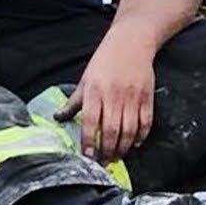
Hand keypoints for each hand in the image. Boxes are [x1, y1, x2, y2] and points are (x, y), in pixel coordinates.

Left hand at [55, 37, 155, 163]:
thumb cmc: (105, 61)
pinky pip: (145, 123)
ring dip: (122, 148)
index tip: (88, 156)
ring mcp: (132, 97)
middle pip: (110, 131)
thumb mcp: (85, 79)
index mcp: (95, 91)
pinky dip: (141, 137)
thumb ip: (73, 102)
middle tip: (103, 162)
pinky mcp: (147, 97)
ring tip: (116, 157)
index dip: (88, 142)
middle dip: (106, 151)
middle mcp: (113, 96)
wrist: (131, 42)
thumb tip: (58, 118)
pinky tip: (135, 144)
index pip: (90, 122)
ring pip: (129, 131)